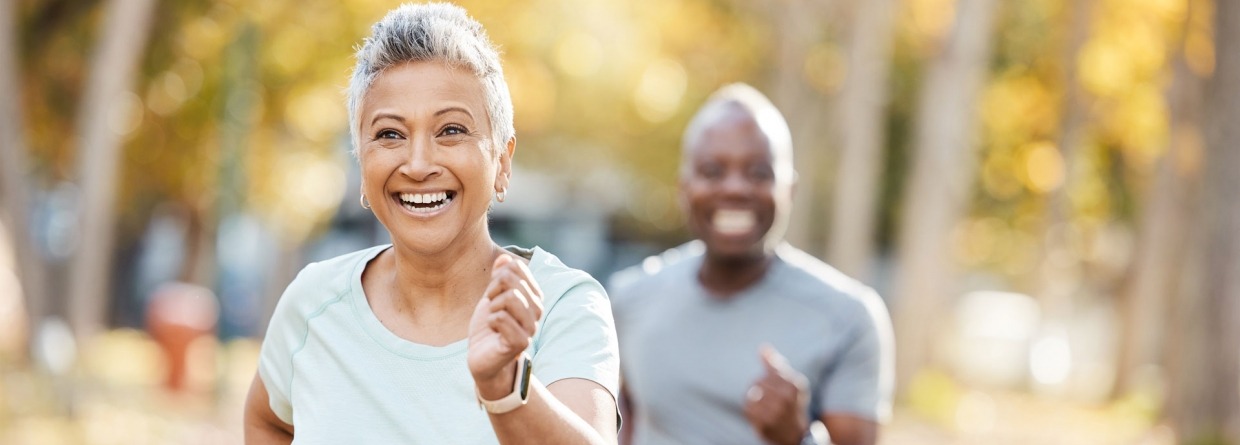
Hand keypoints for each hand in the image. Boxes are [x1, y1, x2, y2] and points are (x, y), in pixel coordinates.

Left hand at [468, 254, 544, 399]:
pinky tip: (493, 331)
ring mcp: (531, 327)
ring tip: (493, 319)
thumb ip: (498, 278)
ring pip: (510, 297)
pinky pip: (501, 318)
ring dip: (492, 307)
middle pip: (511, 280)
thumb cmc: (489, 328)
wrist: (483, 358)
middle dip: (492, 291)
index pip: (517, 267)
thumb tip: (504, 258)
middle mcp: (537, 310)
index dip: (497, 277)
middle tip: (491, 308)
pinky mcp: (520, 342)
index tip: (493, 294)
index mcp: (533, 296)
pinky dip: (490, 321)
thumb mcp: (491, 298)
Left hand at [744, 344, 809, 444]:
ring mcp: (775, 412)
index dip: (769, 379)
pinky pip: (747, 409)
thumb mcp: (790, 382)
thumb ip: (775, 365)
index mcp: (794, 385)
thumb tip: (762, 348)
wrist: (796, 434)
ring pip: (752, 395)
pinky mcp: (764, 424)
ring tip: (762, 404)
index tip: (774, 388)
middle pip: (758, 382)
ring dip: (754, 398)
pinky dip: (750, 409)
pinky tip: (758, 413)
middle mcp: (786, 399)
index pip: (769, 373)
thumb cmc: (792, 403)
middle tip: (768, 397)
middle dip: (760, 388)